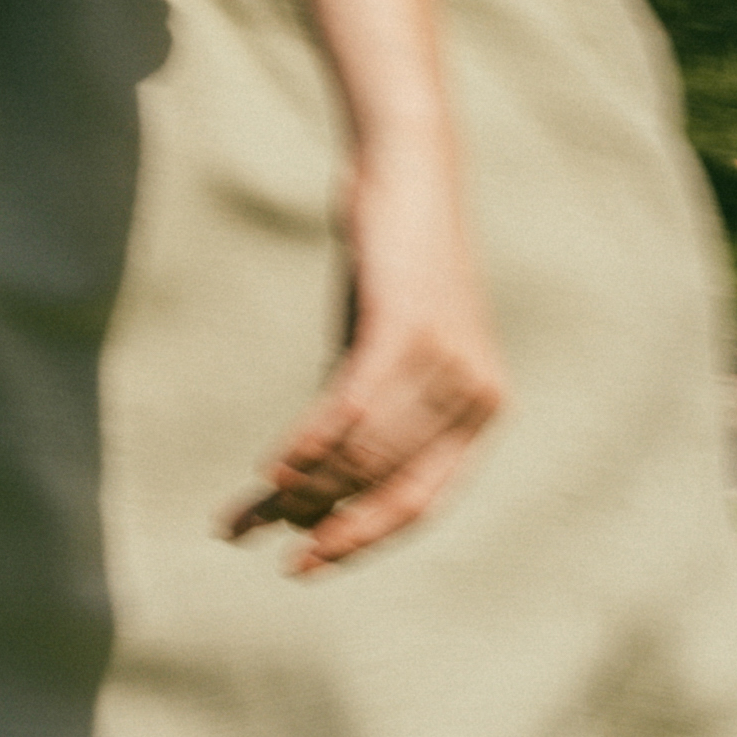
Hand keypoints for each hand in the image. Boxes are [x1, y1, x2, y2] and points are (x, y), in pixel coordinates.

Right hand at [221, 121, 505, 579]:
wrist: (411, 170)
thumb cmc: (397, 269)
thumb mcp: (395, 356)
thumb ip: (372, 422)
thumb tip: (311, 497)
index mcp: (484, 412)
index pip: (421, 502)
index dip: (361, 541)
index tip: (307, 566)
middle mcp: (475, 394)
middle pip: (383, 481)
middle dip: (319, 517)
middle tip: (263, 538)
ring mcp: (445, 358)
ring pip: (362, 449)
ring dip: (302, 484)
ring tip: (252, 504)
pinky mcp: (406, 323)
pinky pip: (352, 403)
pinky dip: (309, 441)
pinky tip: (271, 469)